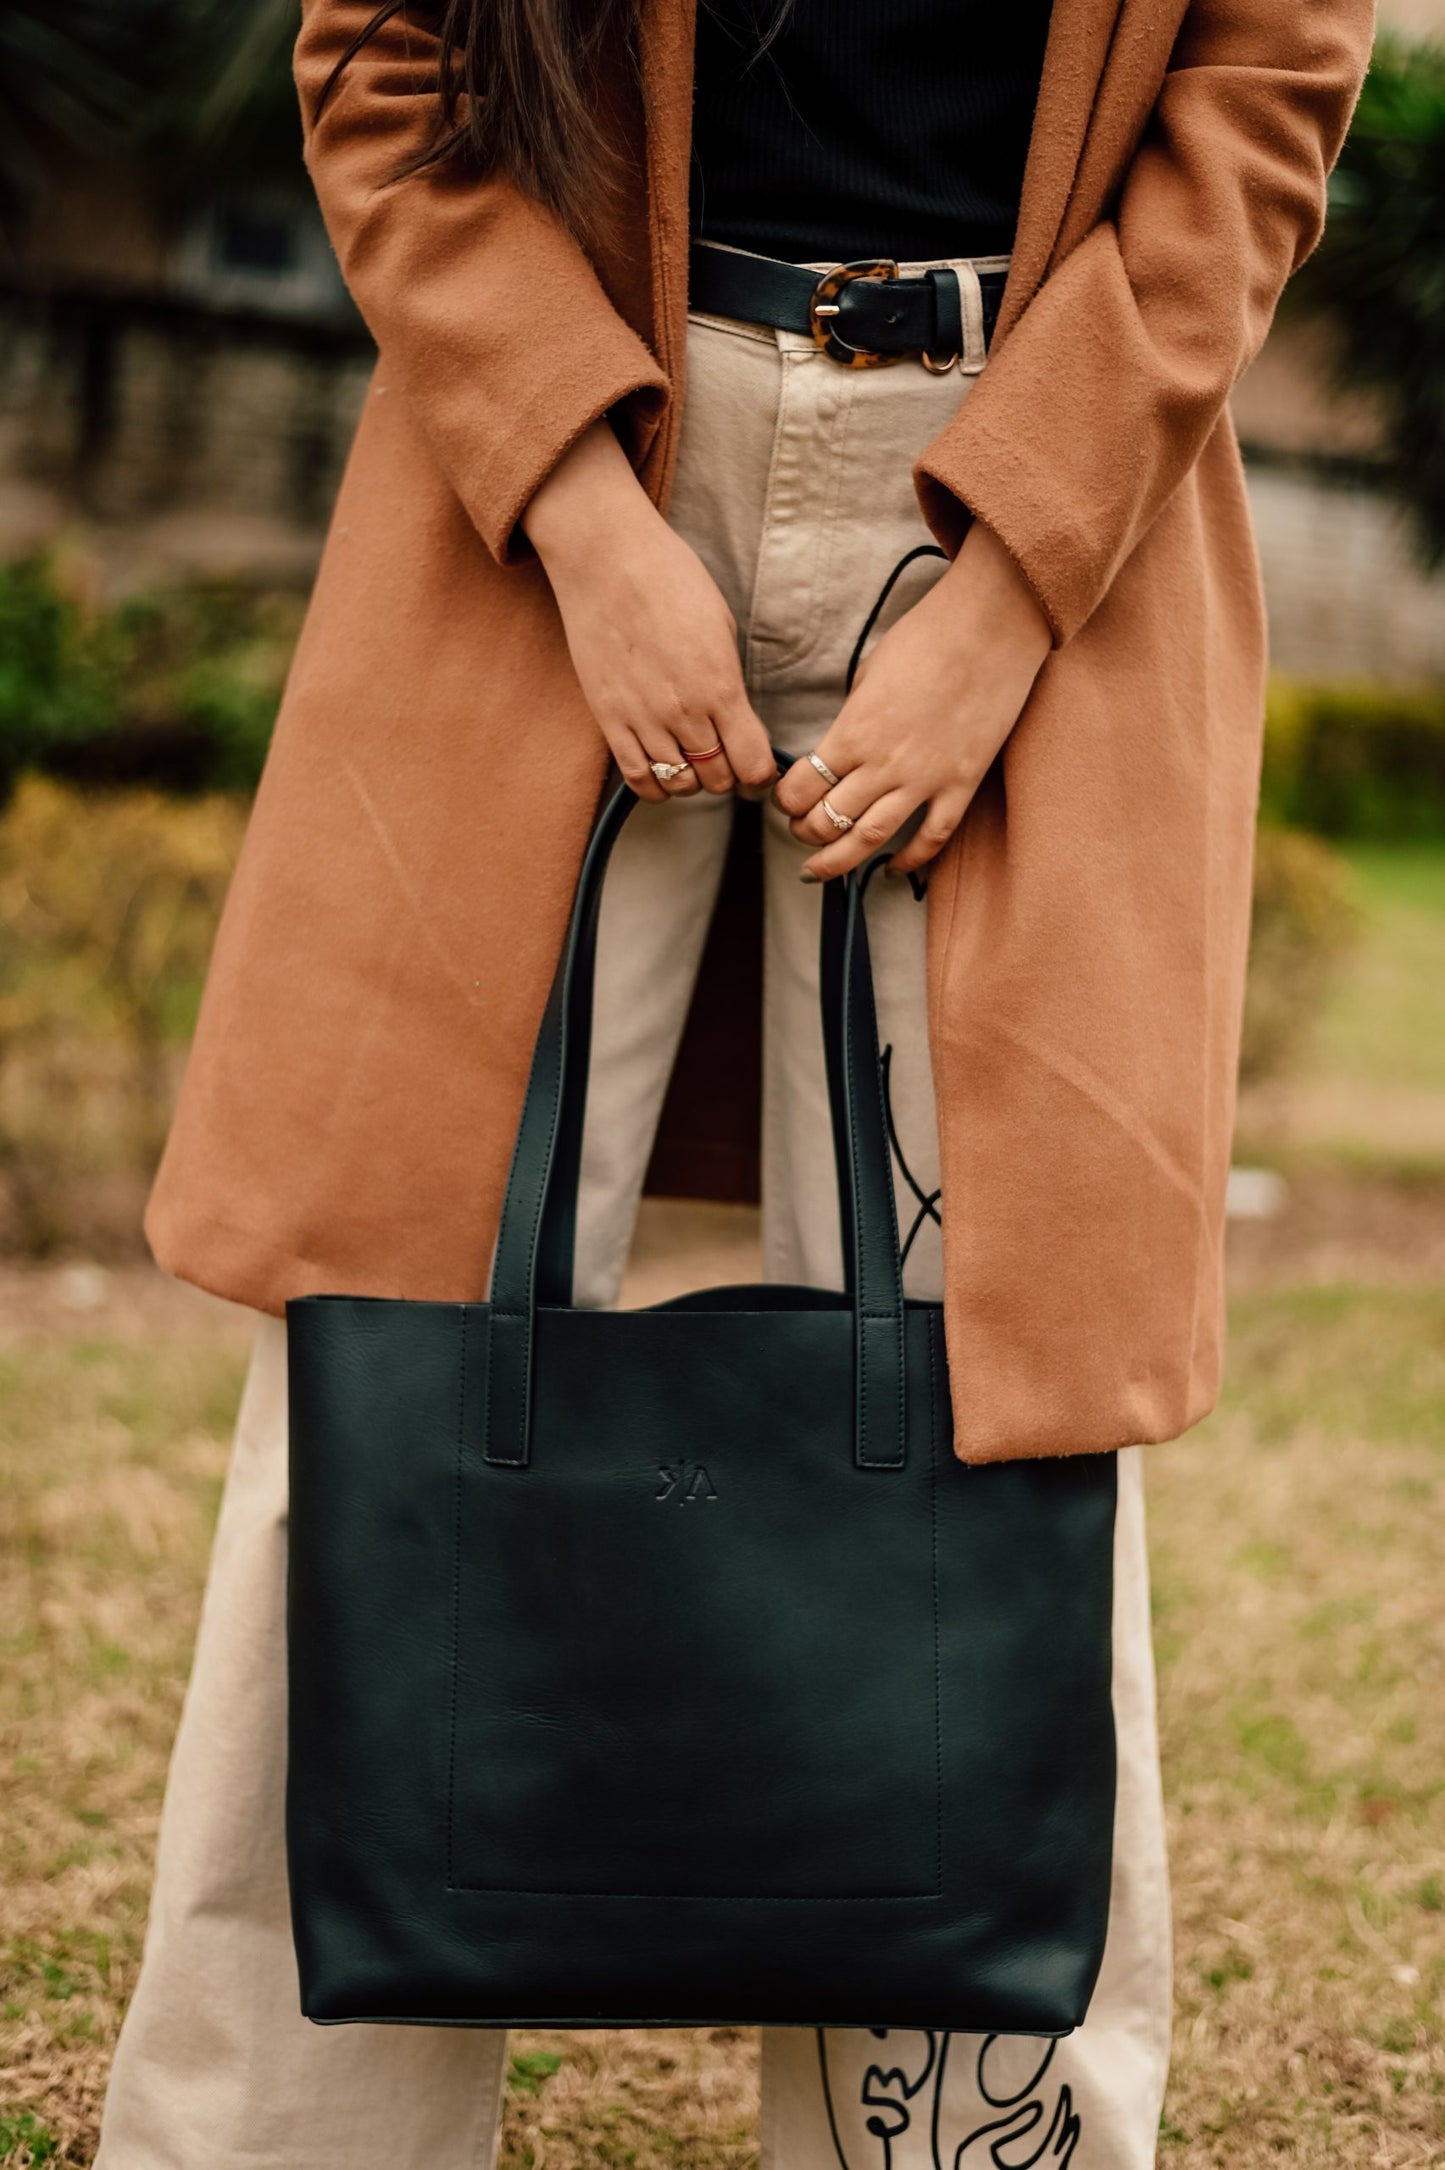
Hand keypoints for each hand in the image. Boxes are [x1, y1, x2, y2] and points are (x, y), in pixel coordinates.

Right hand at [522, 421, 776, 803]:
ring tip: (693, 758)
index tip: (760, 769)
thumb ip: (729, 682)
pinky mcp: (608, 719)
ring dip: (693, 779)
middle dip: (728, 775)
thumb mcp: (721, 628)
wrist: (606, 559)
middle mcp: (683, 712)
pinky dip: (656, 785)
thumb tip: (737, 720)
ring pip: (680, 784)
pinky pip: (638, 777)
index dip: (762, 775)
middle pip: (718, 780)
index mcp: (720, 686)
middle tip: (726, 759)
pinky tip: (663, 767)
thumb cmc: (669, 580)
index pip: (753, 764)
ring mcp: (643, 719)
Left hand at [771, 519, 1051, 876]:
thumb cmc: (928, 638)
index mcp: (853, 732)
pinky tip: (892, 867)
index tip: (785, 800)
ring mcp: (925, 779)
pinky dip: (910, 859)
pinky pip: (932, 837)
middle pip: (828, 819)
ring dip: (839, 860)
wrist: (990, 628)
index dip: (786, 800)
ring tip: (821, 870)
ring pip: (870, 838)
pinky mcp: (962, 784)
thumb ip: (854, 717)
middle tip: (799, 834)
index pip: (803, 786)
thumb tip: (844, 742)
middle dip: (805, 833)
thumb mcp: (868, 673)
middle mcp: (883, 763)